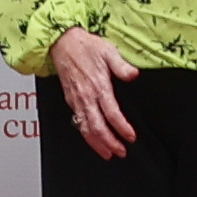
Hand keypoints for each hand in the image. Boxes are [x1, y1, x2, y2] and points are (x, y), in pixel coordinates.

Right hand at [47, 29, 141, 159]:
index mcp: (98, 86)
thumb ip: (122, 66)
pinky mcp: (70, 100)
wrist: (62, 43)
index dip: (121, 128)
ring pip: (85, 128)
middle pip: (97, 127)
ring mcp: (76, 100)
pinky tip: (92, 140)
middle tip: (120, 152)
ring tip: (107, 153)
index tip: (131, 137)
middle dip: (109, 142)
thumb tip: (133, 74)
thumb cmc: (86, 46)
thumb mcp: (108, 51)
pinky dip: (86, 135)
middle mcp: (86, 96)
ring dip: (97, 143)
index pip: (111, 113)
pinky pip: (78, 122)